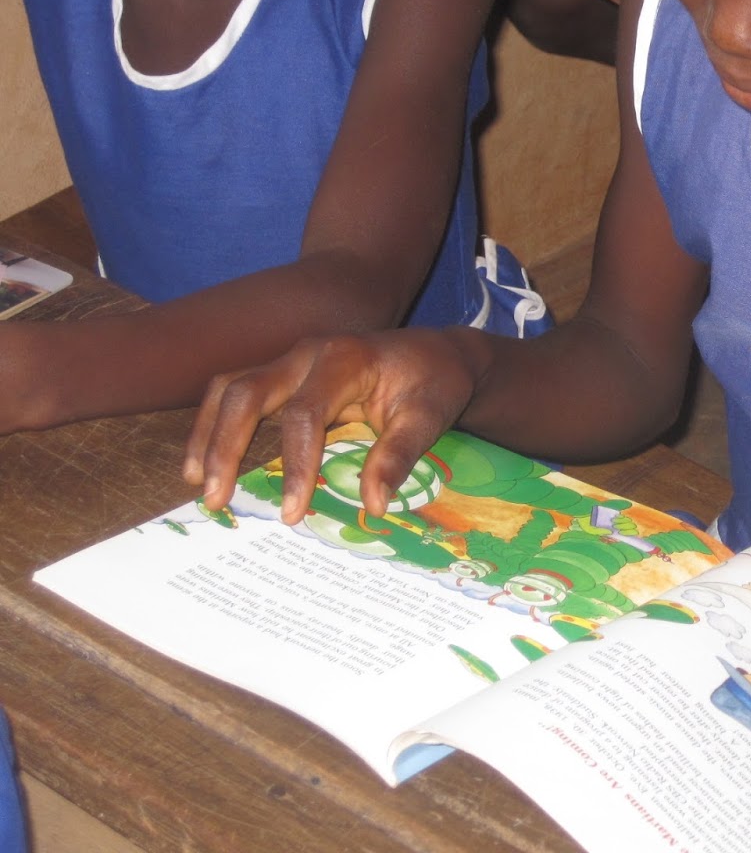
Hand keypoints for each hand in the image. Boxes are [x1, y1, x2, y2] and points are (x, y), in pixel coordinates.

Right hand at [183, 328, 480, 524]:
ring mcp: (292, 359)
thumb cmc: (435, 384)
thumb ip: (400, 456)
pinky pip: (237, 392)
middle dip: (224, 446)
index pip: (305, 415)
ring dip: (206, 433)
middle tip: (215, 499)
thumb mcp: (429, 417)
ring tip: (195, 482)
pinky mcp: (285, 373)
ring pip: (230, 387)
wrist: (439, 355)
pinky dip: (215, 424)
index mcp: (345, 359)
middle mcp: (308, 352)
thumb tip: (372, 505)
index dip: (295, 466)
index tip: (292, 513)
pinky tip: (205, 462)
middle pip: (247, 392)